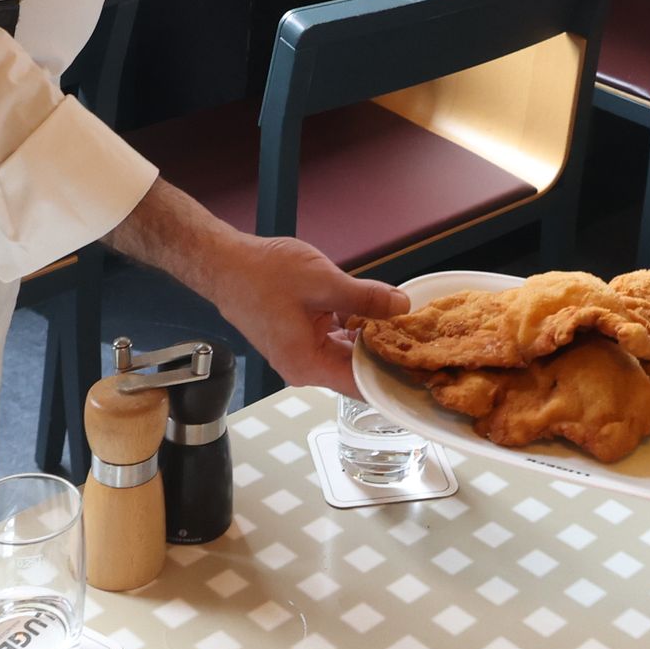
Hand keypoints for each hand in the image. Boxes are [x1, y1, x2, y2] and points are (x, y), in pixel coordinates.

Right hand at [190, 231, 408, 388]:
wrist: (225, 263)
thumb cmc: (262, 274)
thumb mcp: (323, 283)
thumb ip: (366, 297)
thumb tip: (401, 307)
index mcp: (308, 365)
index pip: (362, 385)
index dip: (395, 375)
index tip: (424, 365)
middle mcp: (304, 367)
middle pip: (357, 370)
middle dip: (388, 353)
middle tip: (422, 337)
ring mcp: (301, 353)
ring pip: (347, 353)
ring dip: (371, 337)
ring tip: (405, 321)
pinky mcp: (299, 337)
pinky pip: (335, 339)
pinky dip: (354, 327)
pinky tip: (374, 310)